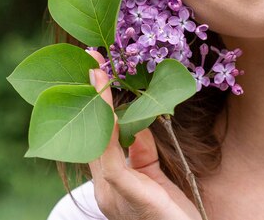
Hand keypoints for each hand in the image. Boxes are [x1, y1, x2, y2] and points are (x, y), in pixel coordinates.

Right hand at [87, 50, 201, 219]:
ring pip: (96, 138)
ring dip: (97, 101)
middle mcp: (104, 188)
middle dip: (90, 96)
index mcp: (111, 183)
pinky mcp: (123, 193)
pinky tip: (108, 99)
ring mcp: (110, 192)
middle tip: (90, 60)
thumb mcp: (156, 176)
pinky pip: (110, 153)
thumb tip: (136, 120)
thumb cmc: (174, 214)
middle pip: (91, 133)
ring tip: (97, 69)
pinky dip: (108, 121)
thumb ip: (142, 151)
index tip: (97, 73)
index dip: (96, 105)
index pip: (98, 137)